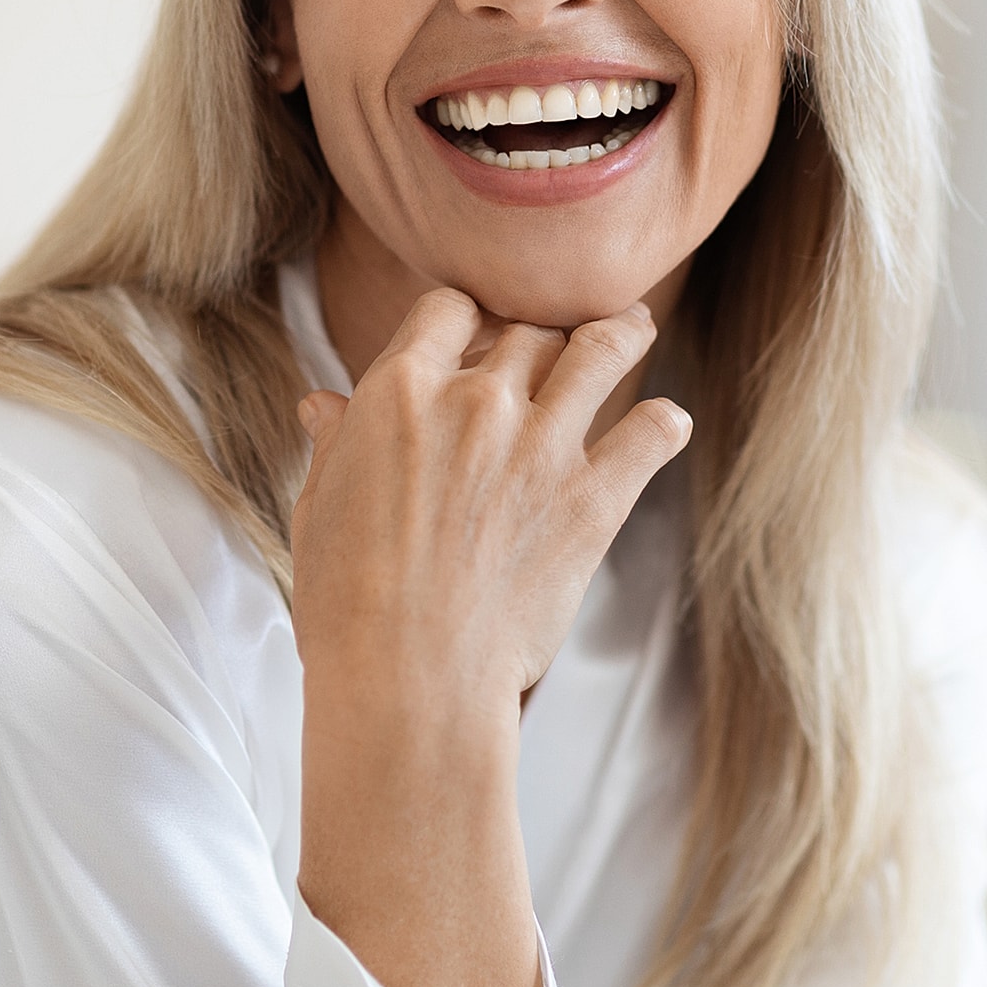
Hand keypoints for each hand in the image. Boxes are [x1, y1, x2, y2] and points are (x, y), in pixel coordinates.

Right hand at [290, 288, 689, 986]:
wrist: (406, 679)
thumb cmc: (346, 604)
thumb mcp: (319, 509)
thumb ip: (336, 445)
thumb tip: (324, 405)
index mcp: (399, 391)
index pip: (448, 307)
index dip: (466, 315)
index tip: (478, 330)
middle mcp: (475, 401)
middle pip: (528, 328)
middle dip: (539, 333)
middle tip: (555, 343)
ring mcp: (541, 446)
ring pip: (601, 350)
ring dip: (621, 334)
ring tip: (632, 328)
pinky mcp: (594, 499)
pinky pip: (651, 433)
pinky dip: (664, 425)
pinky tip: (666, 425)